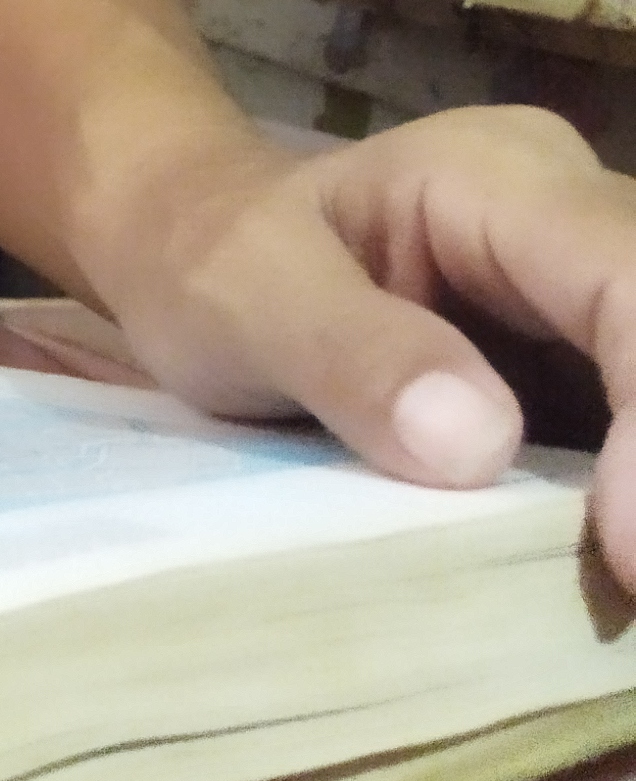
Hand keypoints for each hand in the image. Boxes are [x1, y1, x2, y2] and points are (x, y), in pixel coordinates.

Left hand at [85, 106, 635, 586]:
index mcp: (499, 181)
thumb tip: (476, 443)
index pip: (630, 283)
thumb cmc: (204, 252)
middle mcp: (577, 230)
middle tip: (625, 594)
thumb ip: (344, 349)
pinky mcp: (591, 387)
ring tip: (611, 599)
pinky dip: (625, 512)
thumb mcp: (237, 291)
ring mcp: (592, 313)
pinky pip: (635, 443)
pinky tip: (602, 590)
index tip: (629, 555)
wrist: (189, 246)